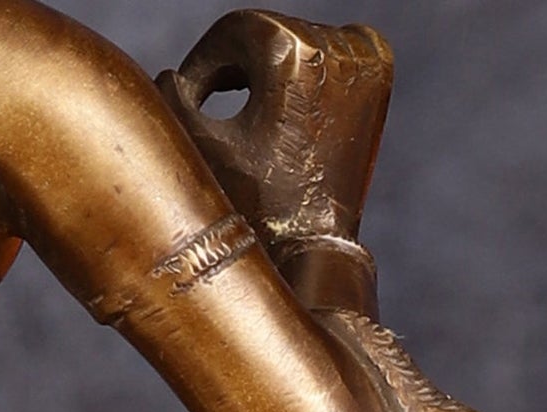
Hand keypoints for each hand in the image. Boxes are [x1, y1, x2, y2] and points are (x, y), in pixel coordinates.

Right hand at [161, 12, 393, 250]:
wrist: (311, 247)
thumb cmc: (255, 204)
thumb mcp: (203, 146)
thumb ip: (174, 101)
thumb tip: (170, 75)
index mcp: (291, 51)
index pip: (234, 30)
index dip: (204, 63)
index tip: (191, 98)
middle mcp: (334, 46)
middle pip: (269, 34)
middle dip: (236, 67)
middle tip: (215, 106)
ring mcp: (361, 62)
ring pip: (300, 42)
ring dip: (270, 69)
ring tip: (249, 109)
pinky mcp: (375, 79)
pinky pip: (337, 51)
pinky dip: (312, 67)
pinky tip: (290, 99)